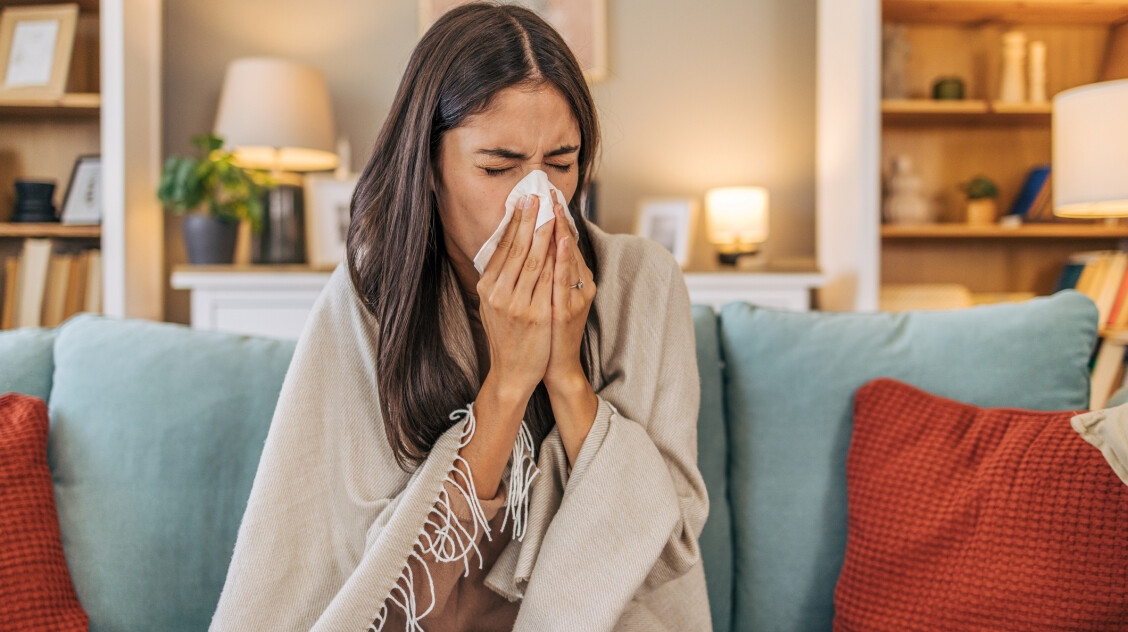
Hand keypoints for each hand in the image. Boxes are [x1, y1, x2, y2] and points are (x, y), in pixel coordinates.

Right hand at [476, 194, 556, 402]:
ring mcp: (518, 304)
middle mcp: (499, 294)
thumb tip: (503, 248)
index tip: (522, 201)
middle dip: (529, 219)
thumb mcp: (492, 306)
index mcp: (487, 288)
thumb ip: (497, 279)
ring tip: (552, 210)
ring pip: (534, 259)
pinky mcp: (537, 315)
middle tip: (537, 195)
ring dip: (544, 231)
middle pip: (517, 248)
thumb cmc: (505, 337)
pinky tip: (562, 240)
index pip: (502, 247)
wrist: (512, 372)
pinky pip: (549, 280)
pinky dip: (556, 257)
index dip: (513, 222)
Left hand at [544, 193, 595, 395]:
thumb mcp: (548, 297)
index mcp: (576, 280)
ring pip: (569, 258)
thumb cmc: (547, 332)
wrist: (552, 367)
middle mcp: (581, 285)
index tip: (548, 194)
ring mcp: (577, 297)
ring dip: (562, 230)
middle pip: (569, 245)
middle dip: (559, 216)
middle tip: (550, 190)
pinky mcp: (569, 310)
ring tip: (556, 206)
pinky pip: (564, 279)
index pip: (566, 243)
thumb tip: (533, 246)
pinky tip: (561, 239)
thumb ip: (546, 273)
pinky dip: (564, 257)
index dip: (558, 218)